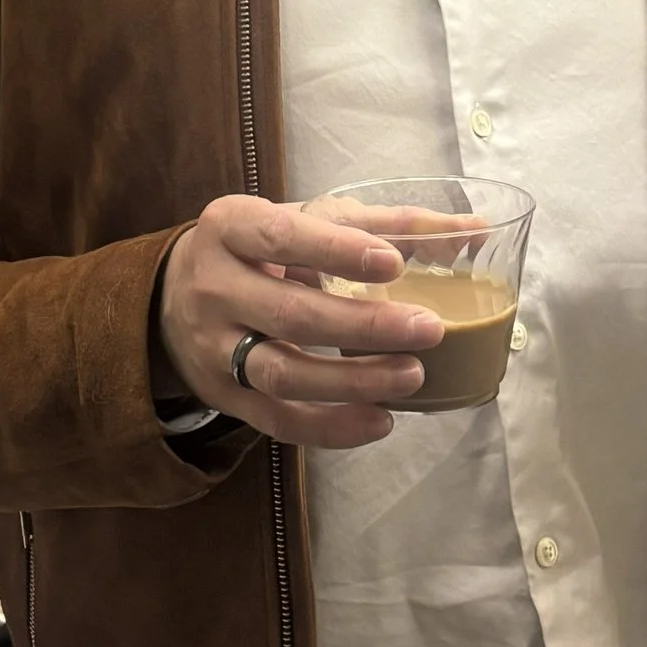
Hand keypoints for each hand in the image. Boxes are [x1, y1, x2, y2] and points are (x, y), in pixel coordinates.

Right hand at [156, 195, 445, 448]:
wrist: (173, 297)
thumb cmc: (260, 250)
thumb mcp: (303, 219)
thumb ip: (383, 224)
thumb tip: (473, 230)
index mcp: (230, 227)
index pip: (281, 236)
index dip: (337, 250)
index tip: (394, 263)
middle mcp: (214, 287)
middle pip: (289, 313)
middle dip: (363, 326)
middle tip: (428, 330)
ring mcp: (214, 348)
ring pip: (282, 373)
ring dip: (351, 382)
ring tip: (412, 376)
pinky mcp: (224, 396)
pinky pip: (277, 421)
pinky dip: (331, 427)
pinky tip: (380, 421)